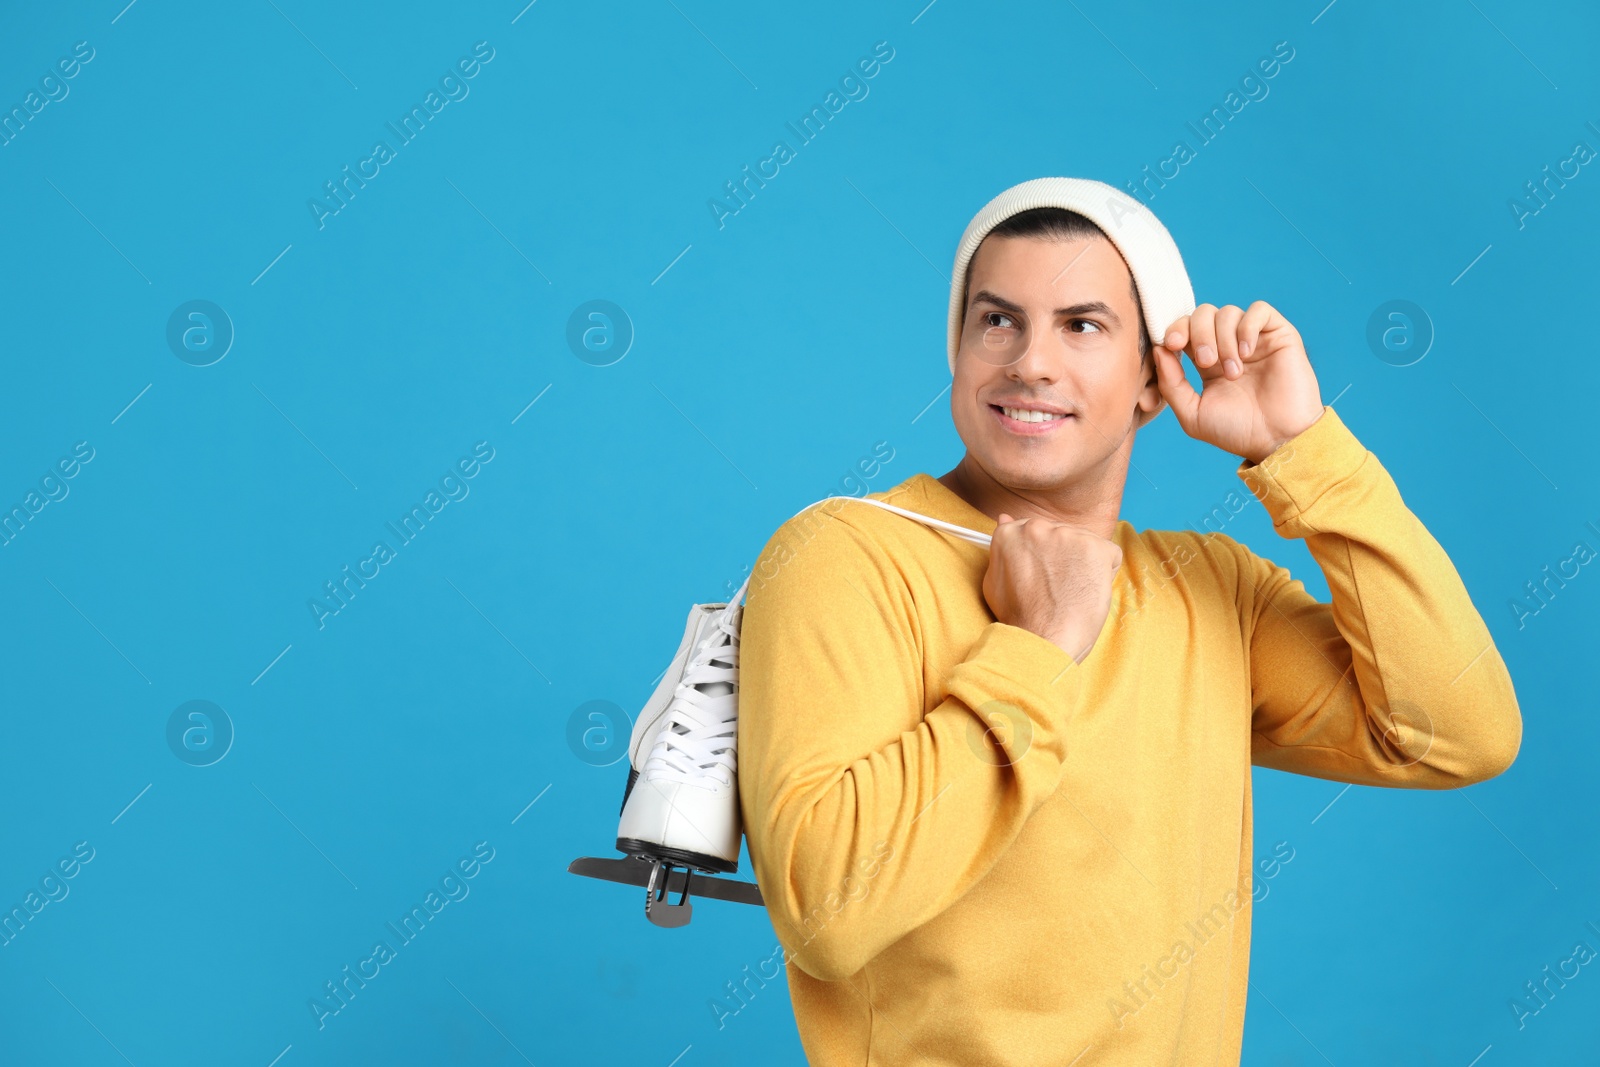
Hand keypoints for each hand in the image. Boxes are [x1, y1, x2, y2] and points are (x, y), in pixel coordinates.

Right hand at [983, 512, 1122, 662]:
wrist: (1045, 640)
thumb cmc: (1021, 618)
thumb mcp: (995, 582)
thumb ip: (1003, 549)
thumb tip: (1005, 519)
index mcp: (1013, 533)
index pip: (1037, 533)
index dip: (1044, 557)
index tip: (1043, 576)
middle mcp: (1039, 527)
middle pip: (1062, 535)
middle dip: (1064, 557)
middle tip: (1058, 587)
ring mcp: (1069, 535)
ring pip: (1086, 544)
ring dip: (1084, 565)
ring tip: (1072, 591)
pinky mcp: (1097, 547)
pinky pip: (1109, 555)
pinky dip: (1105, 573)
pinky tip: (1088, 591)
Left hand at [1152, 301, 1324, 464]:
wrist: (1278, 439)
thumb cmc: (1237, 432)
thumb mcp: (1193, 414)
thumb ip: (1171, 384)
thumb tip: (1158, 350)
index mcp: (1206, 362)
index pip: (1185, 329)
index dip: (1175, 330)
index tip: (1172, 345)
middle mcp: (1229, 346)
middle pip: (1203, 314)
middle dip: (1198, 334)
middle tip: (1206, 362)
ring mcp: (1253, 339)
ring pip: (1227, 312)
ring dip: (1224, 340)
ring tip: (1233, 372)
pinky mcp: (1279, 334)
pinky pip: (1258, 310)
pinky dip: (1246, 327)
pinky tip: (1246, 353)